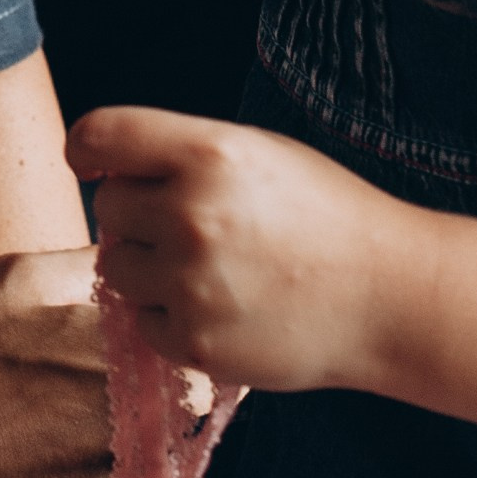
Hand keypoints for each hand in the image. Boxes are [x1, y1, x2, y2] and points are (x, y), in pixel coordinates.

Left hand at [69, 107, 414, 394]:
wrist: (389, 297)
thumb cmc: (325, 214)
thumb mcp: (257, 154)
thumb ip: (181, 154)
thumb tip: (107, 172)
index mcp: (207, 153)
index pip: (101, 135)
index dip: (87, 148)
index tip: (90, 162)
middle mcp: (190, 214)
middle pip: (108, 207)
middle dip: (137, 214)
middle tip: (190, 227)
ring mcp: (190, 283)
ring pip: (116, 267)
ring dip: (147, 267)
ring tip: (208, 269)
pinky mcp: (195, 342)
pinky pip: (143, 321)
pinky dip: (170, 318)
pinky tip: (221, 307)